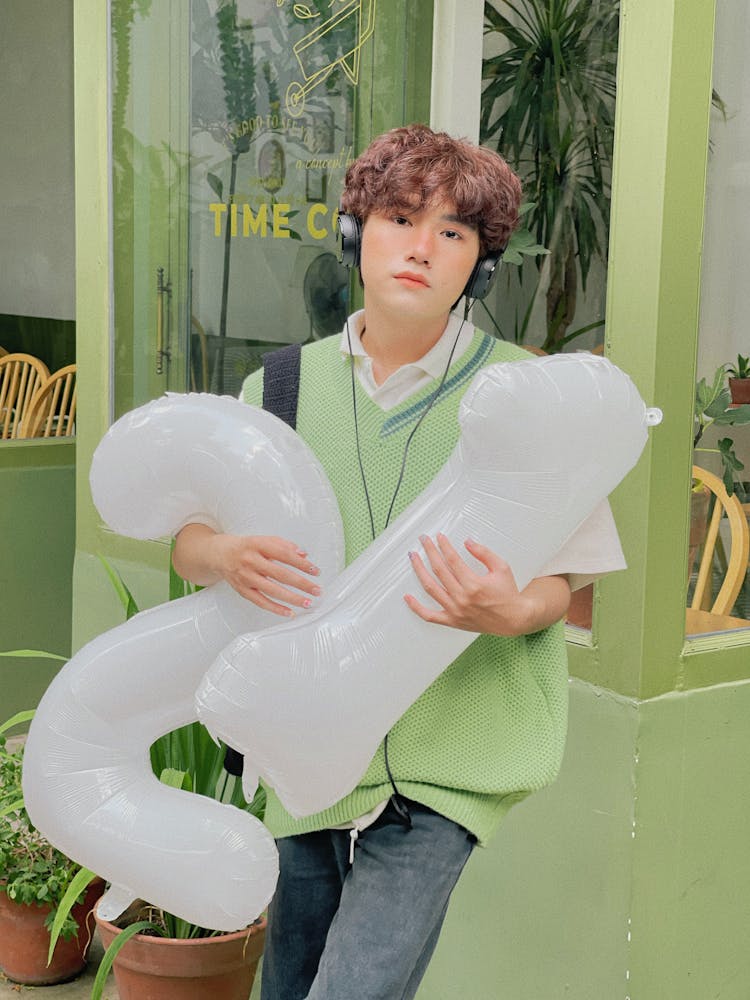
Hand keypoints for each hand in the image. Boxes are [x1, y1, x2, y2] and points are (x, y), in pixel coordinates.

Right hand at [173, 525, 320, 616]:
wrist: (219, 554)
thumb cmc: (246, 547)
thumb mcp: (263, 540)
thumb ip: (284, 545)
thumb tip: (303, 555)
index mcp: (257, 545)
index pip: (283, 554)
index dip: (301, 563)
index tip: (315, 570)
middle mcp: (250, 561)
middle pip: (280, 574)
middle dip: (301, 583)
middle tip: (317, 589)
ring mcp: (245, 577)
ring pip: (271, 590)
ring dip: (292, 598)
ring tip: (308, 602)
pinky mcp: (242, 590)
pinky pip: (261, 602)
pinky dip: (276, 608)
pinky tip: (289, 612)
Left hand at [403, 533, 569, 636]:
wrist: (514, 620)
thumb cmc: (508, 594)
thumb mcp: (501, 568)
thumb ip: (483, 553)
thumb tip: (467, 542)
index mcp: (474, 584)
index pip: (452, 560)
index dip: (444, 546)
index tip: (439, 537)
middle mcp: (462, 598)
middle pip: (439, 570)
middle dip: (429, 552)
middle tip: (423, 540)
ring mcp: (455, 611)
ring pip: (430, 588)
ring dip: (419, 570)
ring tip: (413, 557)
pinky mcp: (452, 621)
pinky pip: (429, 616)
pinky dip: (416, 607)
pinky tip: (407, 597)